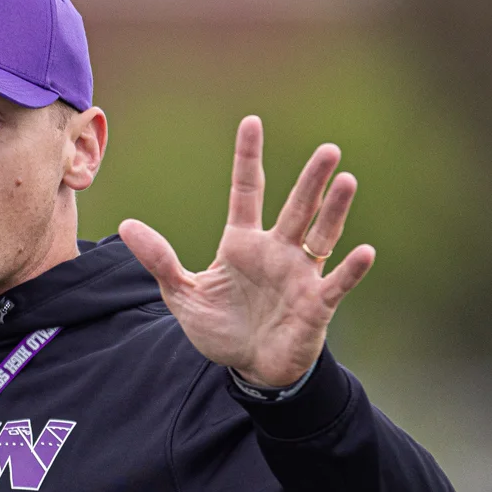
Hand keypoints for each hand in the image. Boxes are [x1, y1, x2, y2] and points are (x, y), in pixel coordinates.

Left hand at [117, 116, 373, 387]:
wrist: (249, 368)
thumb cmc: (221, 329)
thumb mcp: (182, 295)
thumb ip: (160, 261)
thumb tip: (126, 226)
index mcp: (242, 243)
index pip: (246, 191)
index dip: (247, 158)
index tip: (251, 123)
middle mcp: (276, 251)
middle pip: (296, 207)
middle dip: (311, 180)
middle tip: (328, 149)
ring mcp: (299, 275)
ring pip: (321, 235)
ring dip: (334, 210)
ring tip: (346, 180)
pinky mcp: (316, 304)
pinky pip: (336, 283)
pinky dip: (350, 269)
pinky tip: (365, 251)